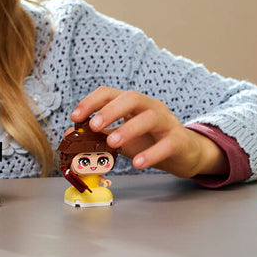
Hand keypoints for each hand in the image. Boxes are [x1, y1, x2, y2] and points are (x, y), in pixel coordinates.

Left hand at [70, 87, 226, 179]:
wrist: (185, 153)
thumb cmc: (151, 141)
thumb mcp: (122, 138)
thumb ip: (99, 136)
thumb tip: (71, 136)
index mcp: (133, 104)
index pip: (110, 93)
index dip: (91, 102)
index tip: (76, 117)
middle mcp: (151, 107)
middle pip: (132, 98)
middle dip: (111, 110)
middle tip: (94, 125)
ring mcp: (167, 122)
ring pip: (150, 117)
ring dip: (129, 129)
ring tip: (114, 143)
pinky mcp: (179, 141)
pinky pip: (167, 144)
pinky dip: (152, 153)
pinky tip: (138, 162)